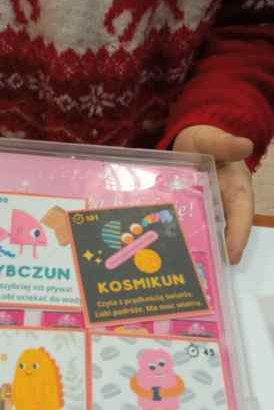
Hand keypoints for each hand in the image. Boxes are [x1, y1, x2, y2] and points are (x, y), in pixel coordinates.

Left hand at [173, 125, 253, 264]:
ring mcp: (205, 212)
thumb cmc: (206, 141)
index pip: (241, 215)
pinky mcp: (189, 213)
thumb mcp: (213, 139)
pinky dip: (179, 239)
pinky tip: (164, 250)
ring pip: (205, 235)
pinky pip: (187, 228)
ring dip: (196, 250)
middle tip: (203, 270)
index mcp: (236, 190)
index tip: (231, 256)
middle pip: (223, 233)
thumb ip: (224, 143)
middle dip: (215, 252)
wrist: (188, 142)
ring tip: (182, 267)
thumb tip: (244, 145)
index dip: (238, 236)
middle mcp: (223, 206)